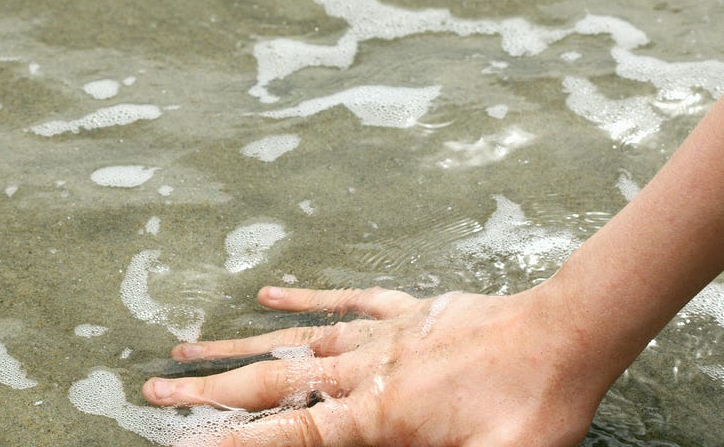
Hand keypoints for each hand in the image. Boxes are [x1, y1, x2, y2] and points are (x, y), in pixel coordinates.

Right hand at [142, 285, 619, 445]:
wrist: (571, 333)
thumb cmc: (538, 408)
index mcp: (382, 415)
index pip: (292, 436)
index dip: (235, 444)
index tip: (183, 445)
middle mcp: (369, 370)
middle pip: (273, 382)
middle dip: (209, 394)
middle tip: (152, 396)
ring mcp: (387, 335)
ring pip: (295, 338)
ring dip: (237, 347)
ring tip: (182, 350)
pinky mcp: (412, 311)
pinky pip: (347, 301)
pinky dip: (305, 296)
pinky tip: (269, 292)